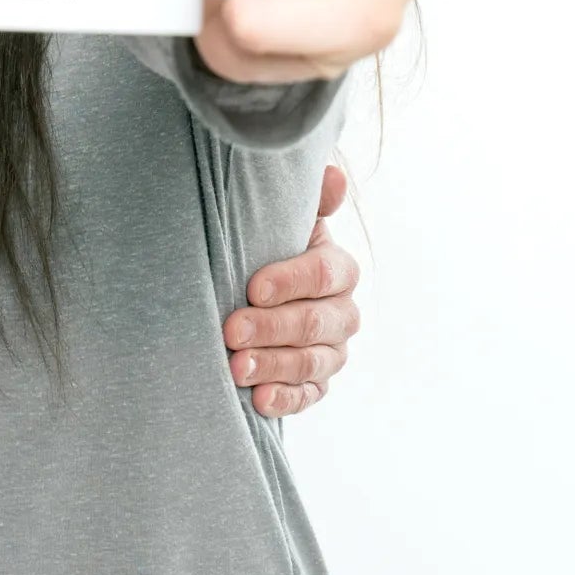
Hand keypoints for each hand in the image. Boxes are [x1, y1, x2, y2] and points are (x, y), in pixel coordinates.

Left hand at [225, 164, 360, 416]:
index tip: (252, 287)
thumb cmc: (267, 245)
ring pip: (311, 362)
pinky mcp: (318, 382)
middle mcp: (343, 312)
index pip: (323, 274)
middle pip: (315, 323)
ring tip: (235, 368)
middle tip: (231, 331)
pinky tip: (259, 400)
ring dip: (272, 366)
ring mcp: (333, 351)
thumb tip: (332, 174)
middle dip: (271, 328)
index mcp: (338, 268)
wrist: (256, 287)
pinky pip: (309, 395)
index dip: (289, 281)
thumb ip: (308, 199)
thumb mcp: (283, 219)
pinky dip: (285, 399)